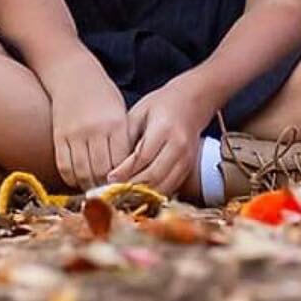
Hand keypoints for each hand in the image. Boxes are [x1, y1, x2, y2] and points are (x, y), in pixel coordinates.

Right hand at [48, 61, 131, 190]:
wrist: (74, 75)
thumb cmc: (102, 96)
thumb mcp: (119, 112)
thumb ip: (123, 140)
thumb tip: (127, 173)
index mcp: (115, 123)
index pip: (122, 162)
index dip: (124, 179)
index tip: (127, 189)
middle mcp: (95, 129)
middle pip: (102, 171)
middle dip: (108, 187)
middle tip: (112, 196)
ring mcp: (75, 133)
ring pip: (83, 172)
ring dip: (89, 186)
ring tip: (96, 190)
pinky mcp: (59, 136)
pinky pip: (65, 166)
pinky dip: (72, 179)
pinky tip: (79, 180)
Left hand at [111, 75, 213, 195]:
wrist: (191, 102)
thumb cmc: (160, 105)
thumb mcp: (140, 113)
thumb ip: (127, 137)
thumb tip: (112, 165)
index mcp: (164, 128)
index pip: (142, 157)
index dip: (124, 171)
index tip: (109, 179)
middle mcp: (178, 145)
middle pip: (153, 176)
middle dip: (131, 188)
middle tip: (113, 193)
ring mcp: (186, 159)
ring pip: (163, 187)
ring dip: (143, 196)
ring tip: (124, 198)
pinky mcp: (189, 168)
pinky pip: (171, 188)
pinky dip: (154, 195)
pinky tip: (140, 196)